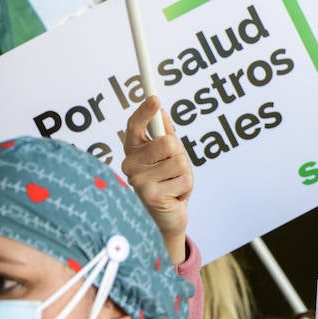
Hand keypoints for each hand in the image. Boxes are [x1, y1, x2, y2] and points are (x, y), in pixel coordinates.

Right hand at [121, 96, 190, 265]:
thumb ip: (165, 136)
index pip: (135, 126)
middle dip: (180, 155)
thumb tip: (162, 113)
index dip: (144, 111)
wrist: (166, 219)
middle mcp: (130, 165)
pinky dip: (186, 188)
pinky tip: (175, 196)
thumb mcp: (168, 159)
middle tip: (174, 169)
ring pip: (179, 162)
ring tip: (174, 185)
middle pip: (168, 142)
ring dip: (185, 173)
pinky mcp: (152, 196)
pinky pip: (184, 179)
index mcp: (133, 152)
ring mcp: (139, 181)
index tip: (155, 99)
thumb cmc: (167, 185)